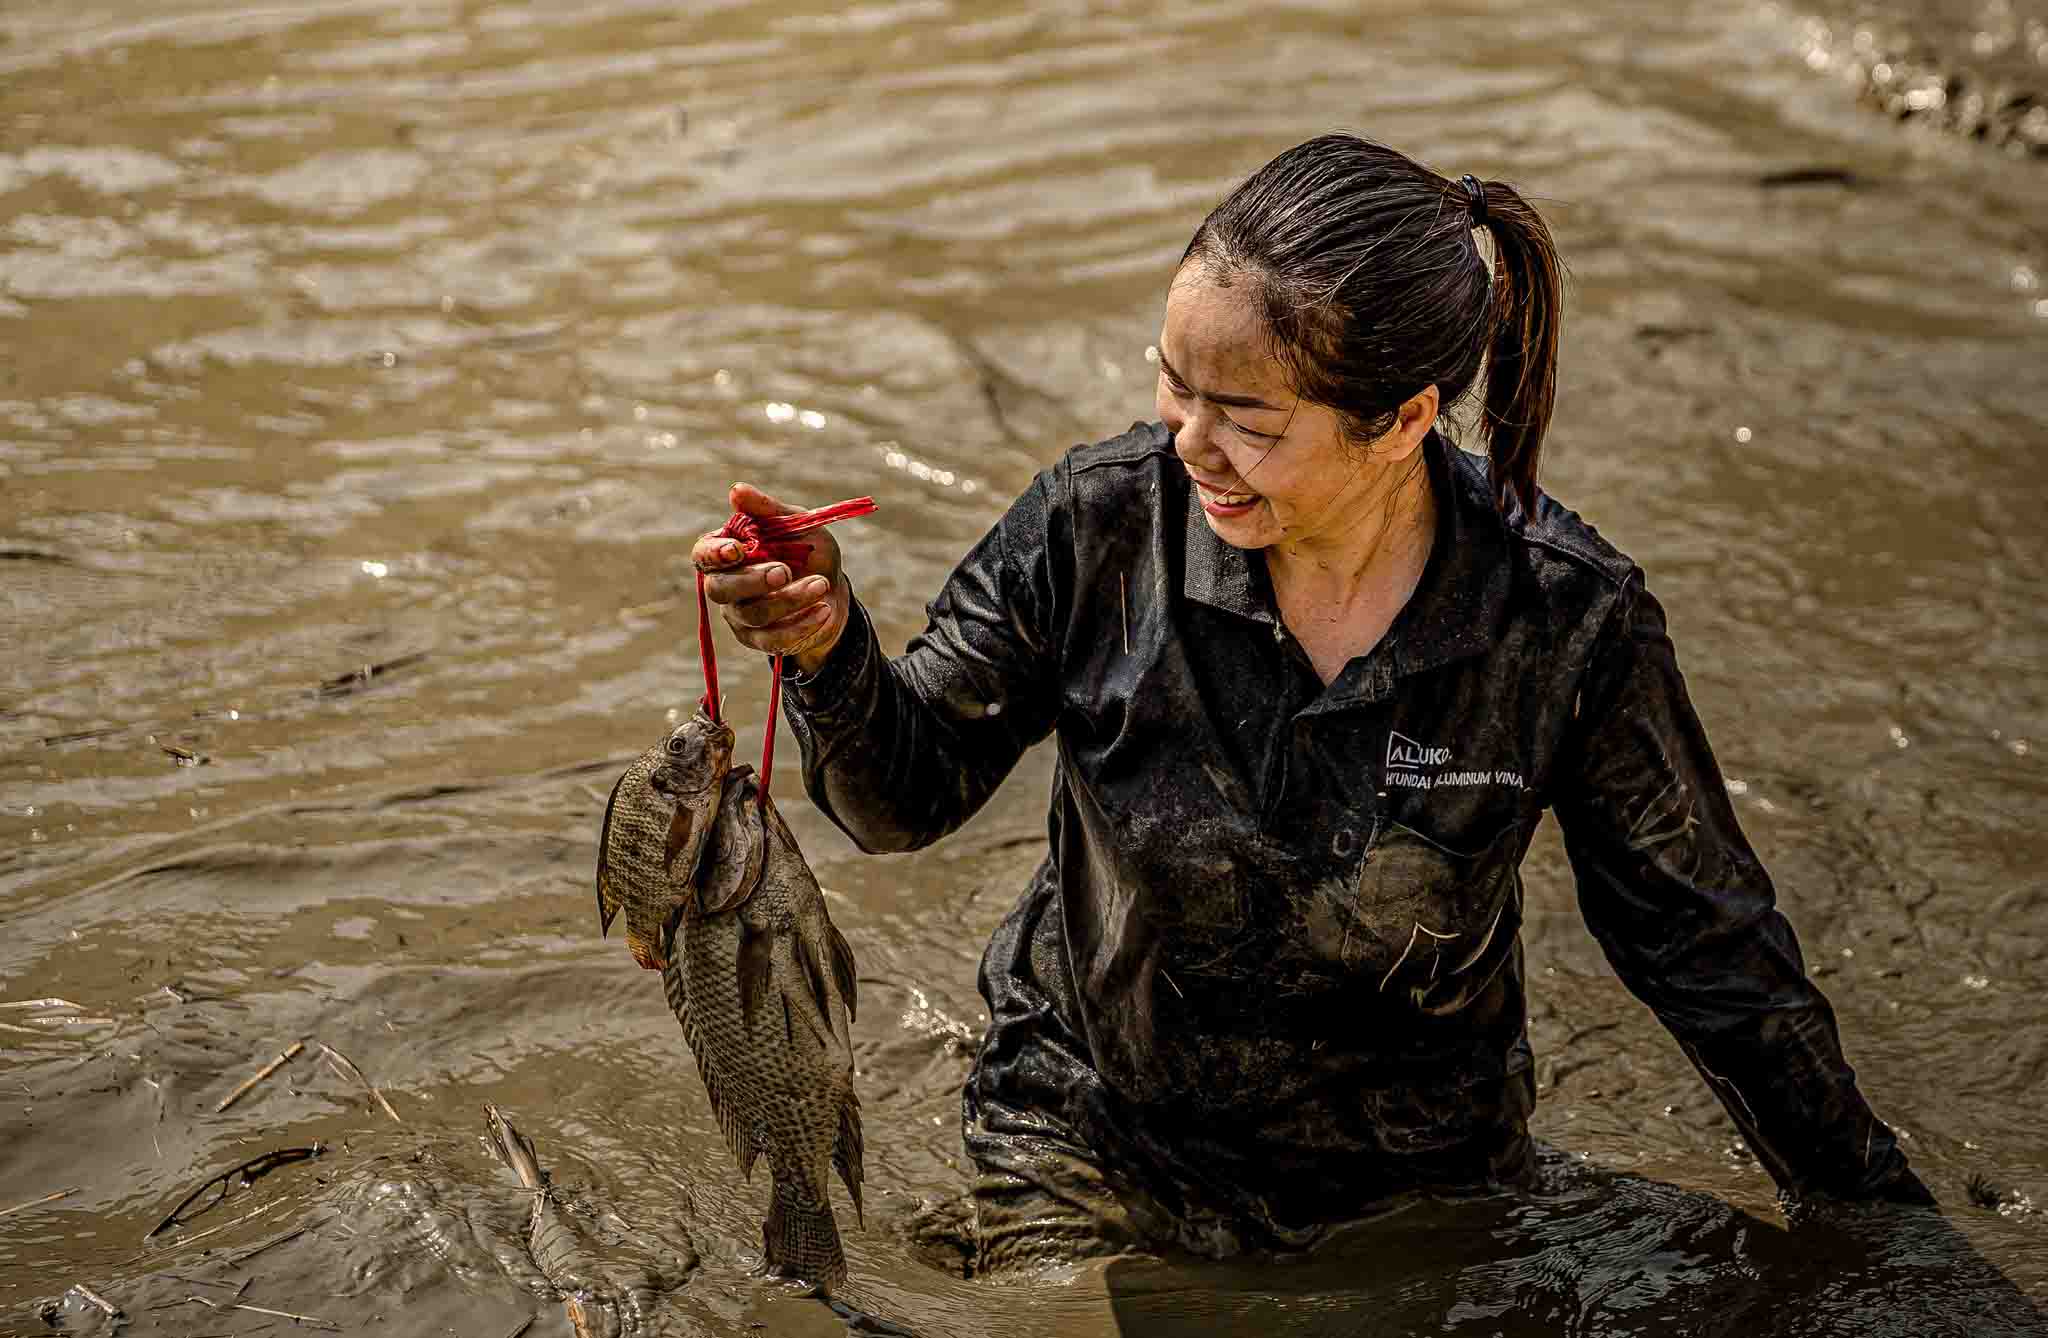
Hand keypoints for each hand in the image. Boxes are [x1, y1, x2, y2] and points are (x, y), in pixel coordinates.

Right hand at [691, 483, 849, 674]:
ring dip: (790, 599)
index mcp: (726, 551)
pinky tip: (823, 610)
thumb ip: (767, 510)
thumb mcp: (796, 523)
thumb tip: (736, 490)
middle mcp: (725, 584)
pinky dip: (800, 625)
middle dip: (753, 580)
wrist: (833, 590)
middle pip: (720, 589)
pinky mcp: (759, 640)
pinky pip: (772, 640)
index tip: (737, 549)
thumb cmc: (808, 550)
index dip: (714, 554)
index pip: (703, 554)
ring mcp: (739, 616)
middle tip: (785, 571)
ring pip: (753, 614)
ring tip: (821, 584)